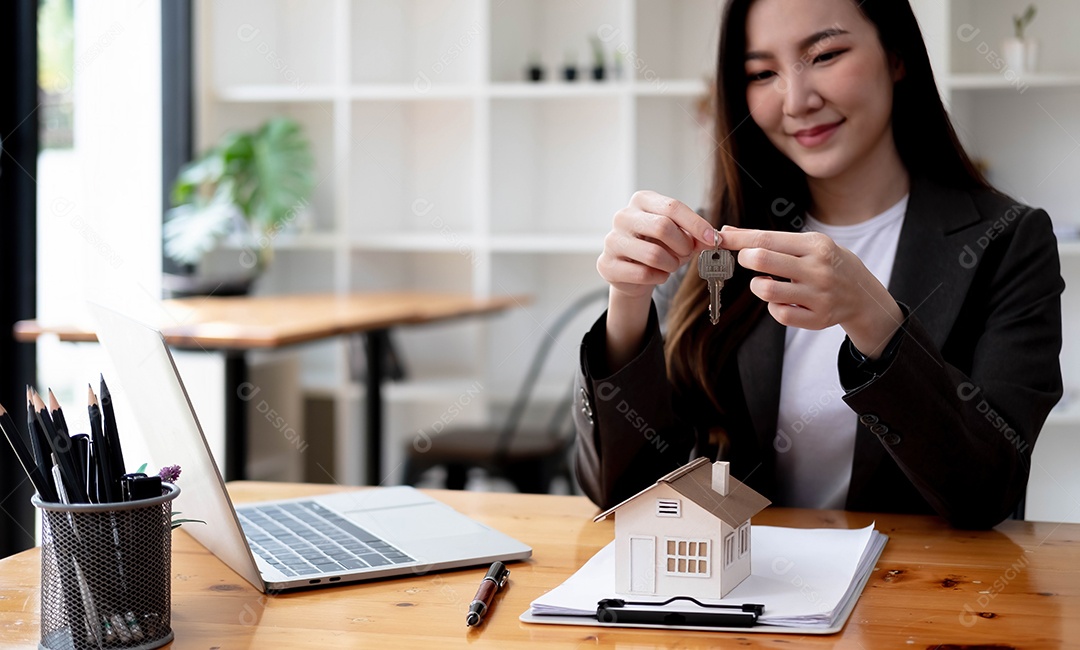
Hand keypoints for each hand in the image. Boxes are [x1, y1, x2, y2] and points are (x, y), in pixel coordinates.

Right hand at [597, 191, 715, 302]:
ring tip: (671, 265)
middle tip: (686, 254)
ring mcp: (612, 240)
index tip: (712, 238)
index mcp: (641, 201)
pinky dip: (658, 277)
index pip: (672, 207)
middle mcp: (623, 216)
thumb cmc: (657, 247)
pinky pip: (643, 274)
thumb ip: (696, 236)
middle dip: (682, 245)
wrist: (632, 272)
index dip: (696, 224)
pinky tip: (657, 275)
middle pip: (662, 227)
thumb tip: (712, 239)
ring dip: (671, 264)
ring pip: (654, 254)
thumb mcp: (679, 236)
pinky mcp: (607, 264)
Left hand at [719, 226, 903, 357]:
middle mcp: (818, 269)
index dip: (739, 240)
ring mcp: (819, 295)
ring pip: (768, 291)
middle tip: (747, 260)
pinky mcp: (818, 318)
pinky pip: (780, 314)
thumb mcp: (809, 244)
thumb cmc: (828, 264)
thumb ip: (770, 239)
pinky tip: (781, 301)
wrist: (863, 295)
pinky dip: (773, 307)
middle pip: (764, 260)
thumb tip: (729, 232)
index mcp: (816, 245)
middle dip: (746, 258)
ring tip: (765, 283)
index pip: (767, 239)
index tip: (721, 238)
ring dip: (758, 286)